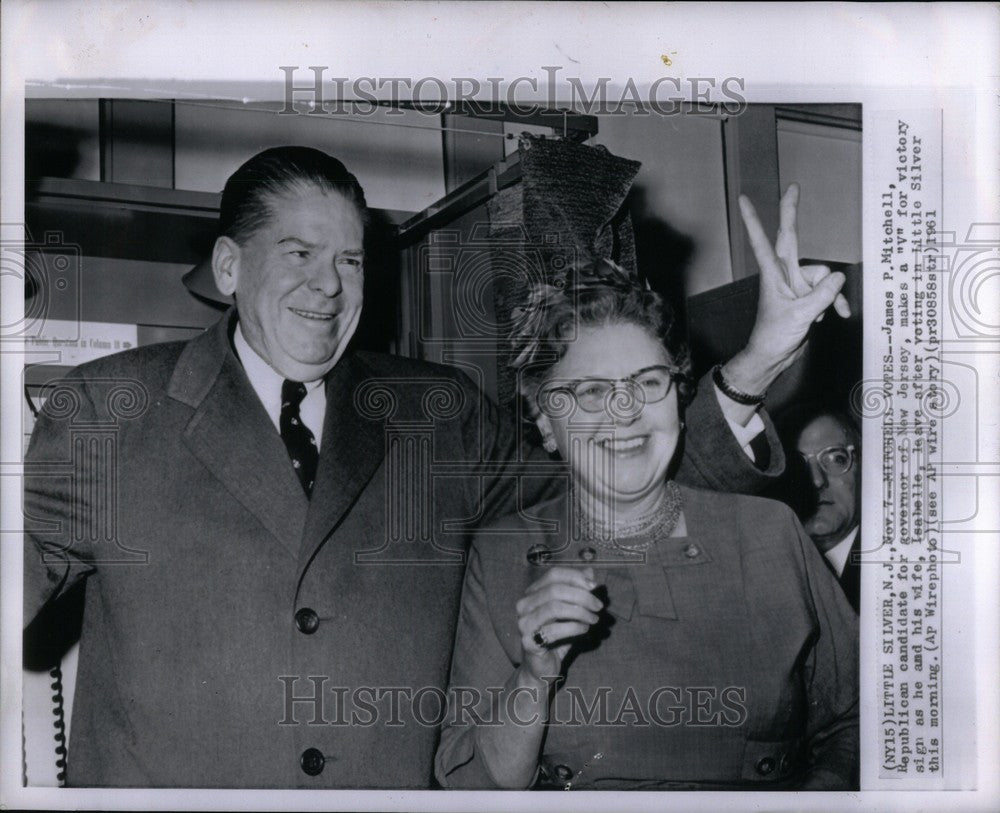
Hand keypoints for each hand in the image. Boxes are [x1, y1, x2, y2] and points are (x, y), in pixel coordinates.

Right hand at [516, 566, 602, 681]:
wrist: (541, 669)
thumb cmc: (556, 638)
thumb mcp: (570, 612)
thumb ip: (578, 591)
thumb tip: (590, 573)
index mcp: (532, 593)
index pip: (553, 574)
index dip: (575, 577)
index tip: (595, 586)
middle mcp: (524, 605)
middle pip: (555, 589)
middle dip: (581, 595)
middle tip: (598, 606)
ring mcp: (523, 623)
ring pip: (554, 607)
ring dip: (580, 611)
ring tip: (594, 619)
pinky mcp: (528, 642)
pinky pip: (554, 630)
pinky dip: (574, 627)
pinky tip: (584, 629)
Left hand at [725, 184, 850, 395]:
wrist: (773, 358)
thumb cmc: (775, 337)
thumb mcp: (800, 315)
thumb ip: (822, 294)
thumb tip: (838, 276)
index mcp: (773, 274)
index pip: (763, 240)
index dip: (754, 219)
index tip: (744, 199)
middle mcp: (784, 274)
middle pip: (792, 238)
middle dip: (792, 213)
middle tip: (793, 185)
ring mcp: (796, 285)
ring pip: (823, 275)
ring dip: (830, 294)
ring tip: (820, 315)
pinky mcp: (806, 297)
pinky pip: (828, 290)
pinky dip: (833, 302)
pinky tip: (834, 316)